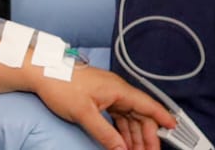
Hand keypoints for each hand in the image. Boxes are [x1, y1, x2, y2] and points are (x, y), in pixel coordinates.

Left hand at [30, 64, 174, 149]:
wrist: (41, 72)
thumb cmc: (61, 85)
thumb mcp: (84, 114)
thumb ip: (105, 134)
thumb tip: (121, 149)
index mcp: (118, 89)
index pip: (147, 104)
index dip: (162, 116)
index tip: (173, 127)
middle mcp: (116, 90)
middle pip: (140, 115)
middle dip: (147, 135)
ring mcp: (108, 94)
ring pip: (128, 118)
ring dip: (133, 136)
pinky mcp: (99, 98)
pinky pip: (117, 117)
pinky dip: (121, 131)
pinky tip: (122, 143)